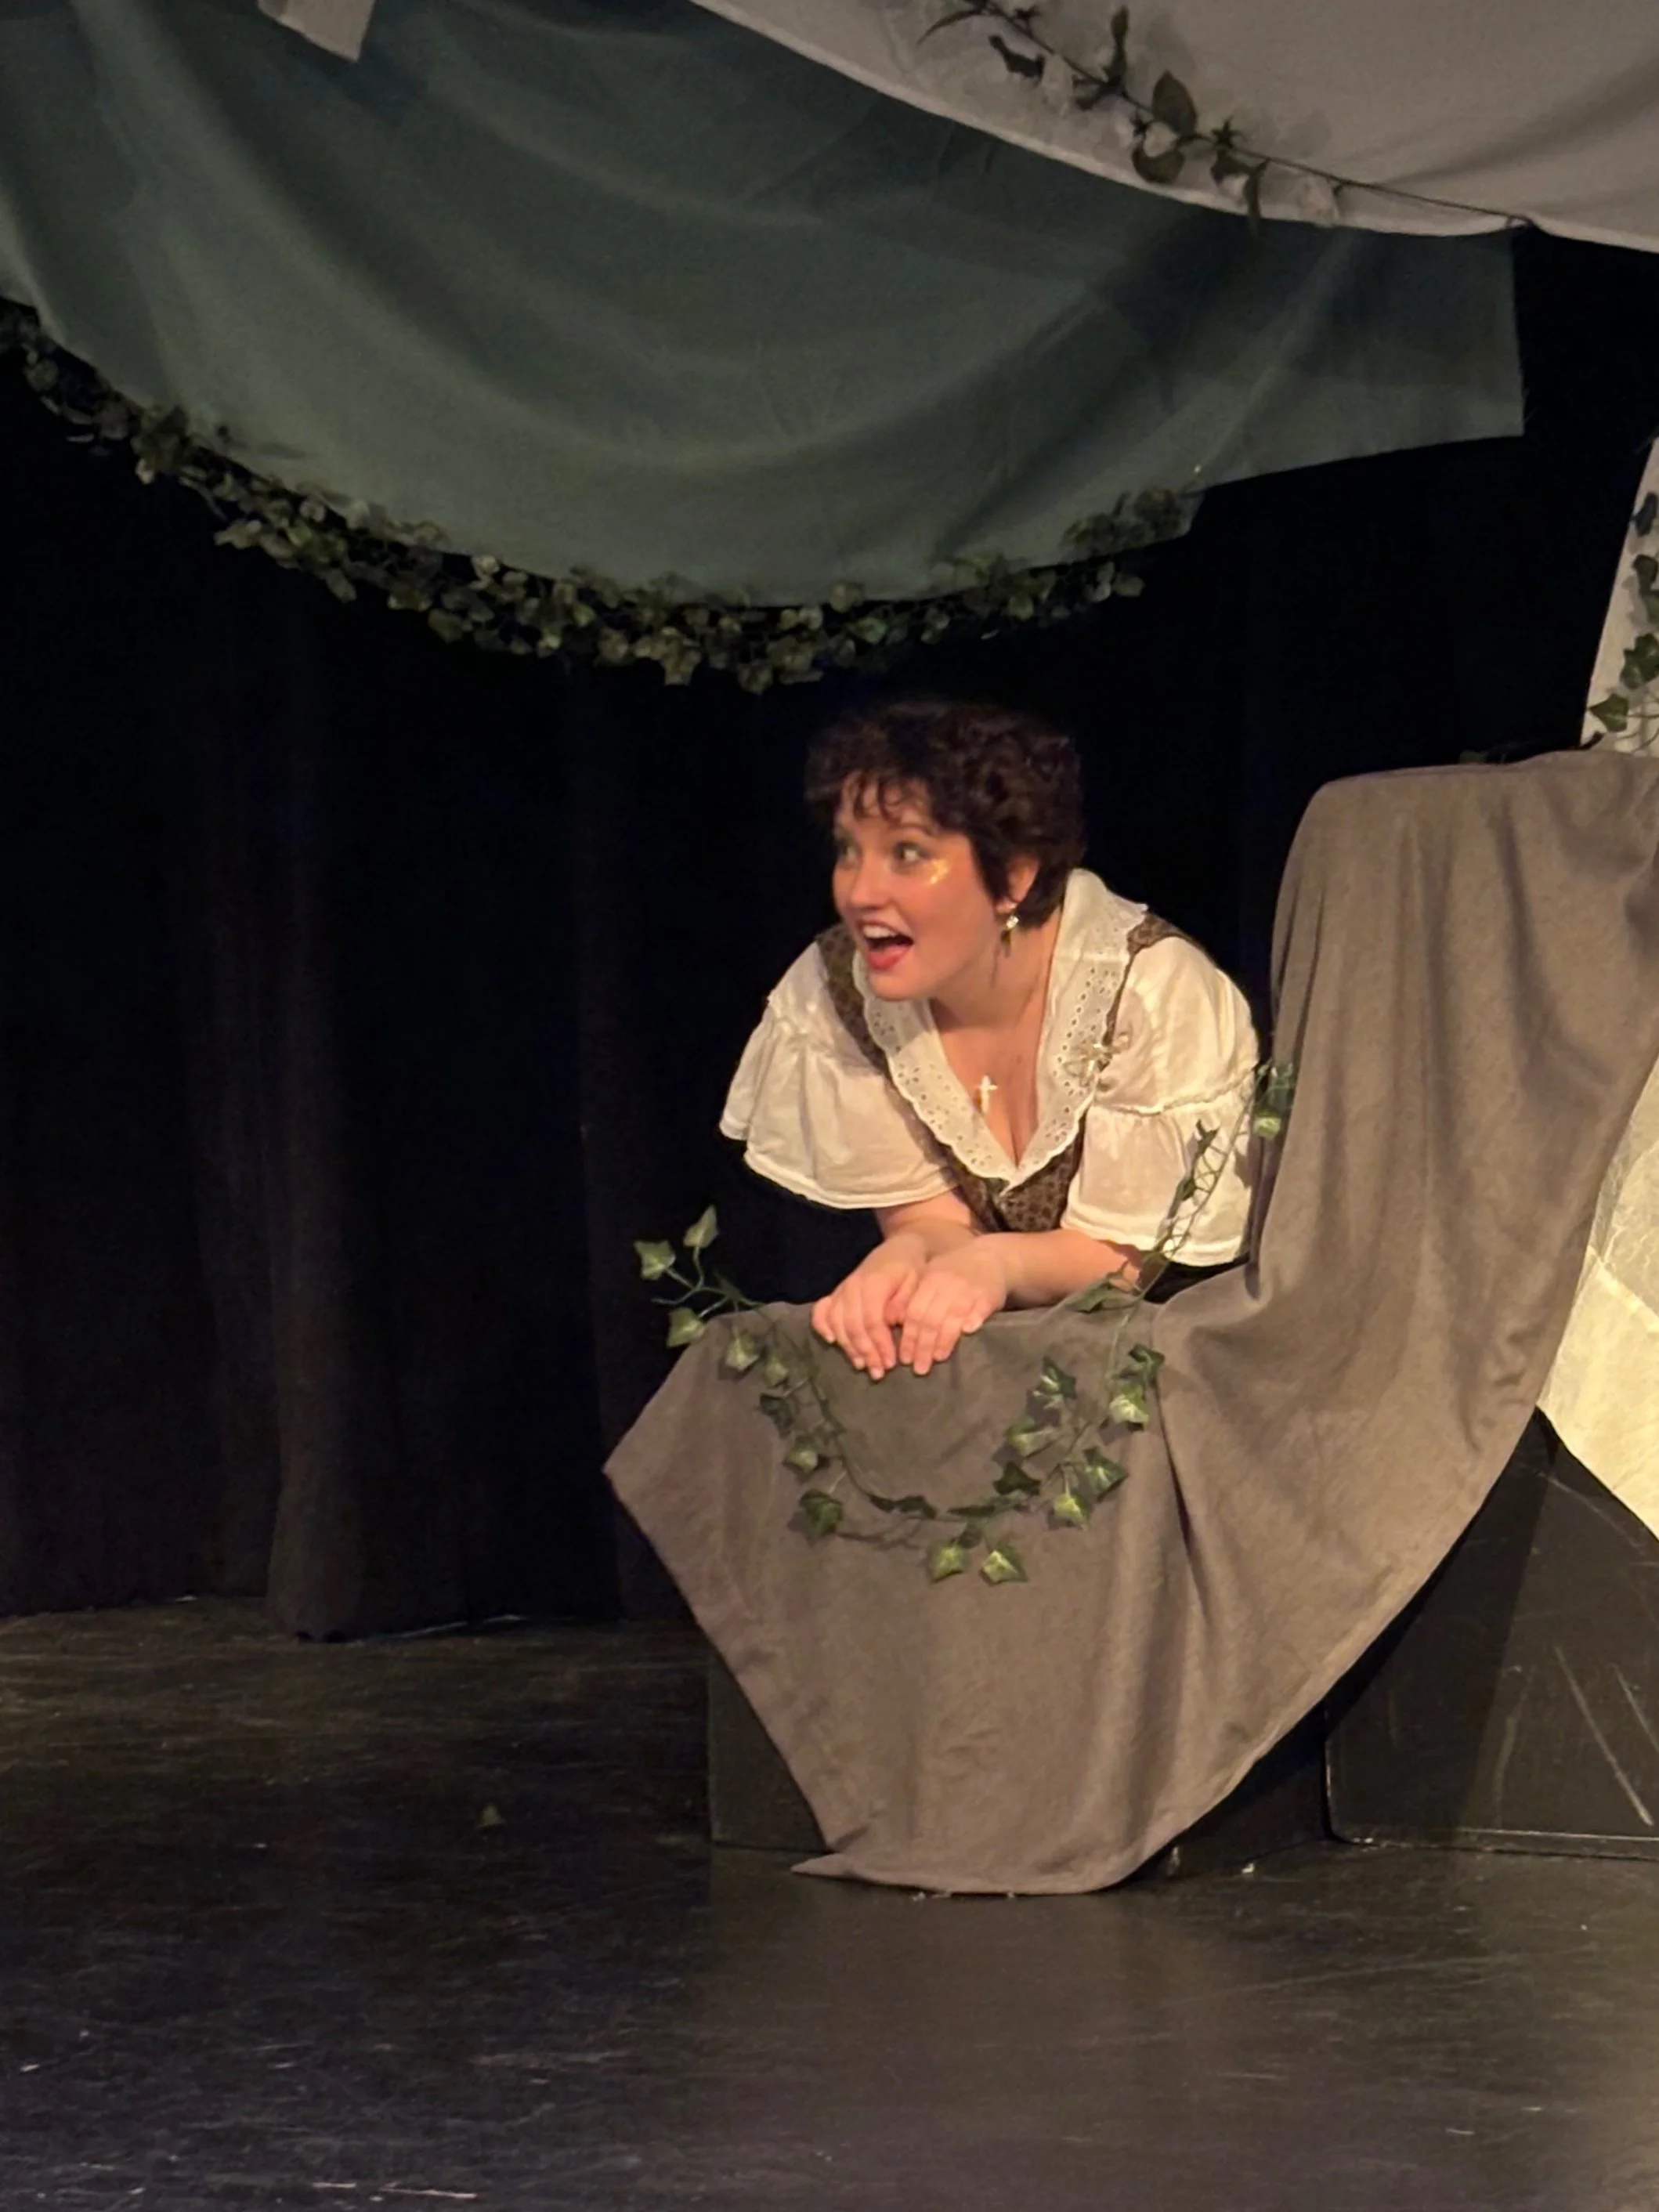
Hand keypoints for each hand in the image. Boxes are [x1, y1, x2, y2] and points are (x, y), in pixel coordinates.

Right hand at [811, 1239, 922, 1378]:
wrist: (902, 1248)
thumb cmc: (914, 1268)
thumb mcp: (919, 1282)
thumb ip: (905, 1303)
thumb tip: (892, 1323)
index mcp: (874, 1282)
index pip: (872, 1320)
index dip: (879, 1344)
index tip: (890, 1363)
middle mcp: (853, 1285)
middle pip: (853, 1325)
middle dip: (865, 1351)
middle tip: (878, 1372)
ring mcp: (842, 1289)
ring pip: (837, 1322)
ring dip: (848, 1346)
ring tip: (862, 1365)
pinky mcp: (837, 1293)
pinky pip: (822, 1311)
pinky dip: (823, 1326)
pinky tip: (831, 1341)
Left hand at [898, 1242, 1007, 1375]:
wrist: (991, 1256)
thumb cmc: (957, 1271)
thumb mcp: (933, 1275)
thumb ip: (917, 1297)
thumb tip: (894, 1323)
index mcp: (930, 1280)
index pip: (914, 1313)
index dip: (909, 1337)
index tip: (905, 1358)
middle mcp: (946, 1285)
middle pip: (930, 1319)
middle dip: (923, 1346)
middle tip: (919, 1368)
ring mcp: (968, 1289)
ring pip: (952, 1318)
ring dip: (944, 1340)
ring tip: (937, 1359)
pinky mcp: (988, 1295)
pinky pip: (978, 1310)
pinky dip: (972, 1321)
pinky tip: (966, 1334)